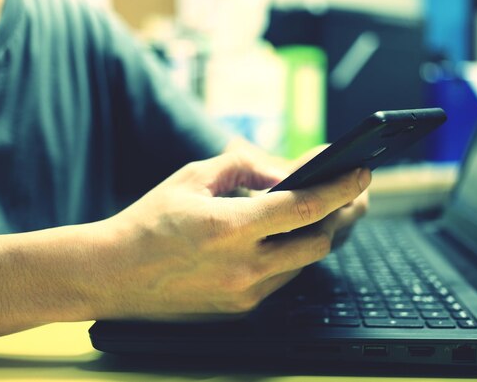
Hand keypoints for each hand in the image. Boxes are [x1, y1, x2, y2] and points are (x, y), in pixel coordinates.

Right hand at [101, 153, 370, 320]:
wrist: (113, 273)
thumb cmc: (151, 219)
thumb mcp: (194, 176)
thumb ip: (246, 166)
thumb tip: (288, 173)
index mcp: (229, 227)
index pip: (304, 207)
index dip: (340, 188)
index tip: (362, 173)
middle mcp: (243, 266)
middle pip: (319, 241)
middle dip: (341, 214)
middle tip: (350, 194)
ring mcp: (244, 294)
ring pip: (305, 262)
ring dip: (317, 235)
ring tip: (323, 212)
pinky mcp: (241, 310)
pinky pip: (283, 280)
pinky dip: (292, 256)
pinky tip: (288, 238)